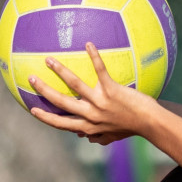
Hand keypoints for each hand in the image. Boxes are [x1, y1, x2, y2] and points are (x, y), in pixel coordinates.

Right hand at [26, 44, 159, 142]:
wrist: (151, 124)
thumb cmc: (132, 128)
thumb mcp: (112, 136)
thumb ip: (97, 136)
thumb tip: (84, 138)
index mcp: (89, 127)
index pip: (62, 123)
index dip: (46, 118)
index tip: (33, 110)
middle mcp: (91, 115)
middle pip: (61, 103)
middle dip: (44, 91)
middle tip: (31, 79)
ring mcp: (100, 102)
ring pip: (74, 85)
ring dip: (59, 71)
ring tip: (48, 59)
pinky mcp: (111, 90)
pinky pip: (99, 70)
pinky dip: (94, 56)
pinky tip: (88, 44)